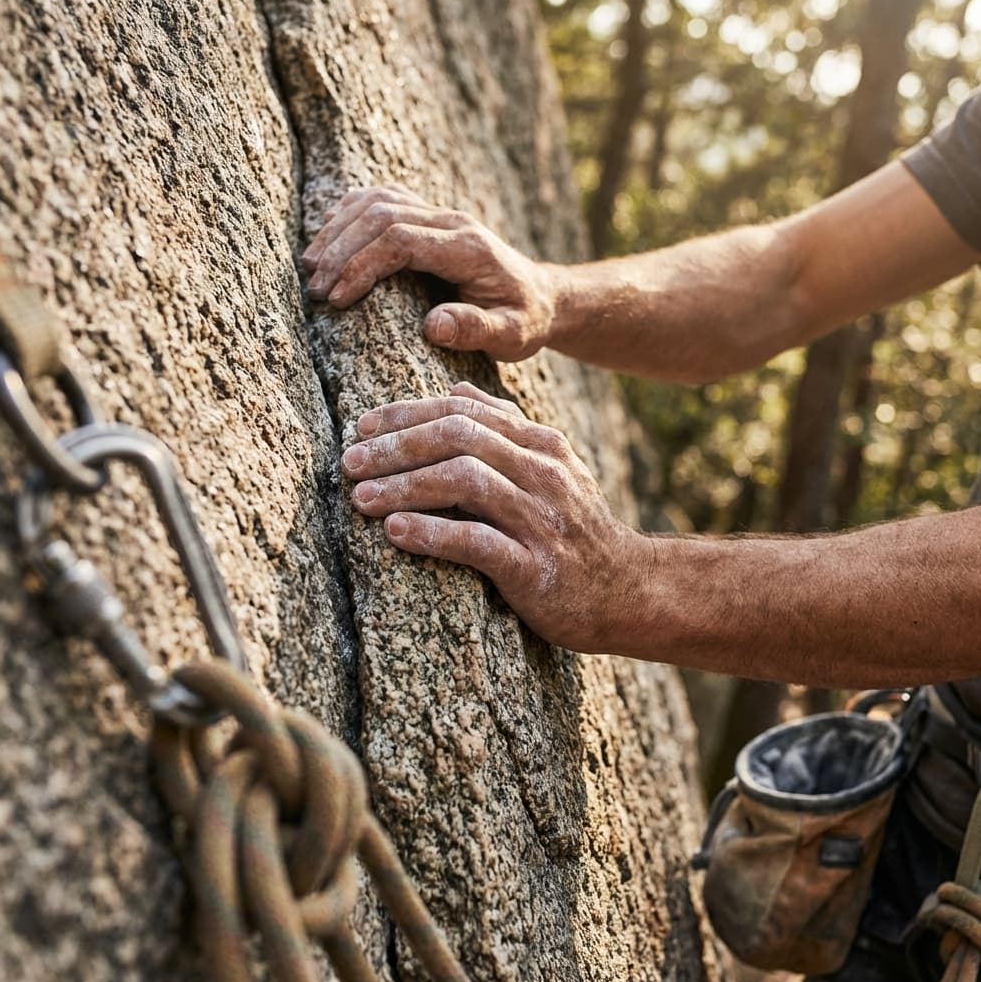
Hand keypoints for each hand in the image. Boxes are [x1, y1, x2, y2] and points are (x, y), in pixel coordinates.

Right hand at [303, 185, 557, 361]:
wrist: (543, 297)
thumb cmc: (525, 321)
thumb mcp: (513, 336)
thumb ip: (478, 330)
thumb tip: (432, 326)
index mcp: (468, 248)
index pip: (401, 239)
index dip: (362, 264)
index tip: (336, 298)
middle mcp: (452, 222)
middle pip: (382, 215)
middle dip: (340, 250)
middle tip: (315, 289)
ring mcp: (440, 215)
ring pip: (377, 201)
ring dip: (338, 230)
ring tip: (312, 268)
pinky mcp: (430, 217)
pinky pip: (384, 200)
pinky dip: (351, 214)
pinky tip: (329, 238)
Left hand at [340, 381, 644, 653]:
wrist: (630, 591)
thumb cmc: (577, 530)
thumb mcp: (552, 468)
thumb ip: (505, 427)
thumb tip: (453, 390)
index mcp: (541, 445)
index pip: (462, 412)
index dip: (406, 415)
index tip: (363, 426)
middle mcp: (543, 473)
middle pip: (458, 438)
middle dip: (396, 446)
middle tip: (350, 462)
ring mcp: (541, 520)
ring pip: (463, 482)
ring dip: (404, 487)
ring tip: (361, 499)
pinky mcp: (535, 568)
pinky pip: (476, 542)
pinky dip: (431, 534)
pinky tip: (396, 533)